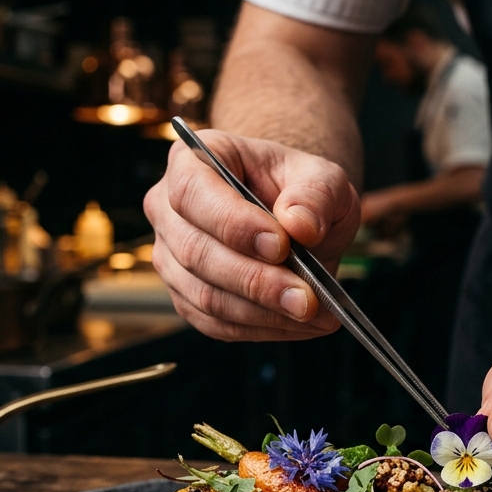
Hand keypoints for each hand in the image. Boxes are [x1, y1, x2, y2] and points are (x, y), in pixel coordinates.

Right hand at [144, 130, 359, 340]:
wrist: (294, 218)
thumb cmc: (300, 190)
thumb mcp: (322, 178)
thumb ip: (316, 195)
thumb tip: (300, 225)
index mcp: (192, 162)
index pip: (193, 192)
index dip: (233, 223)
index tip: (281, 245)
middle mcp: (169, 211)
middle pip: (196, 252)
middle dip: (256, 280)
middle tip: (307, 298)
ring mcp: (172, 259)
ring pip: (205, 296)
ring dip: (262, 312)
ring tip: (312, 314)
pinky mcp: (188, 298)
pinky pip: (216, 324)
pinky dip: (260, 329)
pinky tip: (298, 325)